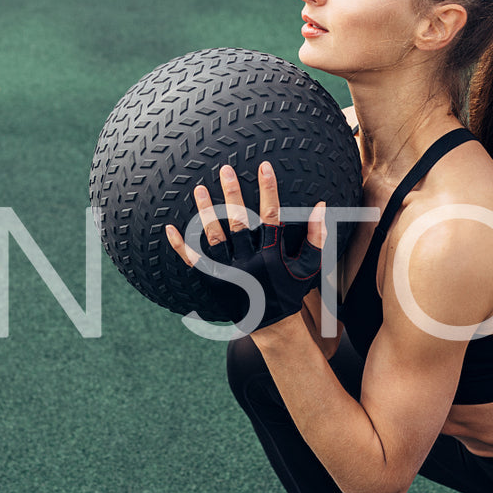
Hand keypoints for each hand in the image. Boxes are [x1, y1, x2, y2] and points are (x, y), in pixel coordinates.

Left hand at [164, 161, 327, 330]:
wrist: (271, 325)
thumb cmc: (290, 291)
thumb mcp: (308, 266)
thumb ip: (316, 237)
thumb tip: (322, 206)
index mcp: (272, 255)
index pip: (270, 215)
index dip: (268, 190)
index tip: (264, 167)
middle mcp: (248, 261)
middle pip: (239, 222)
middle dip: (232, 194)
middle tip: (225, 170)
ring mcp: (228, 271)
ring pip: (214, 237)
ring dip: (206, 212)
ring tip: (199, 188)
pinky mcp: (213, 281)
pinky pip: (194, 261)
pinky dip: (181, 246)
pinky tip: (169, 229)